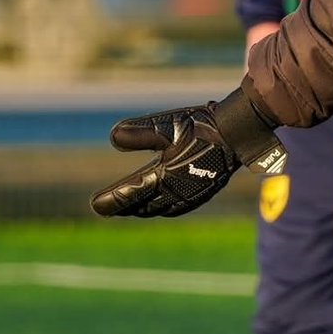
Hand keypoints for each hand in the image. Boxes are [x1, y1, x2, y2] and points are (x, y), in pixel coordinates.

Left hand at [90, 91, 285, 218]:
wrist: (237, 133)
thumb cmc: (202, 126)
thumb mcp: (167, 124)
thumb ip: (139, 133)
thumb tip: (113, 138)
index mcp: (164, 177)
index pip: (130, 192)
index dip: (111, 199)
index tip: (95, 204)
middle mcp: (176, 192)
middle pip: (142, 206)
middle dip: (124, 207)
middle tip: (107, 207)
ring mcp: (190, 195)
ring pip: (158, 208)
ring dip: (142, 208)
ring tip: (129, 208)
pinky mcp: (201, 193)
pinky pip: (174, 207)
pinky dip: (160, 207)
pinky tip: (159, 202)